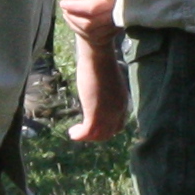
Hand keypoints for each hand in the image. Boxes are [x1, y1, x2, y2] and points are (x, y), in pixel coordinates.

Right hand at [69, 19, 124, 143]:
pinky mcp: (95, 114)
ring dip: (86, 137)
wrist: (98, 57)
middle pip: (109, 133)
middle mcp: (118, 110)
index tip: (94, 124)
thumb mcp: (106, 78)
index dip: (107, 128)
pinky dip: (79, 135)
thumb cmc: (101, 60)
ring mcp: (108, 114)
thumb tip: (96, 85)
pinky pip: (88, 132)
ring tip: (74, 132)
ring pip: (99, 135)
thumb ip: (104, 87)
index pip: (118, 123)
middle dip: (96, 135)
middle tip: (82, 131)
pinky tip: (72, 132)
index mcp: (122, 101)